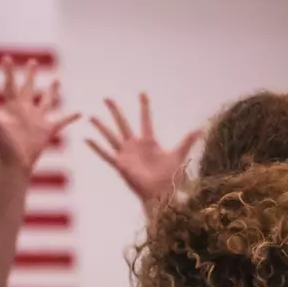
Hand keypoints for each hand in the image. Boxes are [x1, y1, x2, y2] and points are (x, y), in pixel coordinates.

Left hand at [0, 57, 80, 173]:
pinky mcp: (48, 130)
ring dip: (53, 91)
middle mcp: (26, 110)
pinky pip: (62, 121)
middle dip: (30, 75)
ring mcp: (38, 119)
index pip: (11, 85)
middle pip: (29, 88)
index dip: (9, 71)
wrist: (16, 164)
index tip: (6, 58)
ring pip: (47, 100)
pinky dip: (71, 117)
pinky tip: (80, 113)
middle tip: (32, 61)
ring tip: (57, 80)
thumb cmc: (3, 146)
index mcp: (13, 107)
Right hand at [86, 94, 200, 205]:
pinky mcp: (120, 165)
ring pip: (111, 136)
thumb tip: (201, 130)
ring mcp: (126, 154)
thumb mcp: (178, 155)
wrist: (160, 193)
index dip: (144, 106)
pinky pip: (106, 154)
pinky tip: (86, 139)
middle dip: (115, 111)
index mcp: (149, 141)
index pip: (145, 119)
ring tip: (91, 116)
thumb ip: (187, 142)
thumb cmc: (169, 177)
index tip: (142, 92)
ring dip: (101, 127)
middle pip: (123, 123)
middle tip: (107, 98)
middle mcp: (135, 145)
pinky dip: (96, 147)